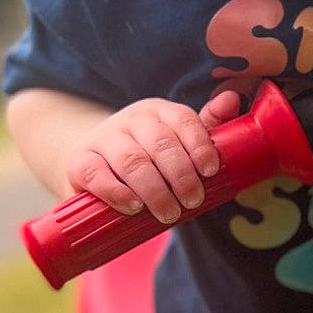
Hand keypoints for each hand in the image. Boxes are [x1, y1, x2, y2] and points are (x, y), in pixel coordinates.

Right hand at [65, 90, 242, 222]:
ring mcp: (103, 138)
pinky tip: (133, 207)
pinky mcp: (80, 161)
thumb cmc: (148, 157)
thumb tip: (232, 99)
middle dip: (181, 175)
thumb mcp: (178, 142)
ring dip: (154, 189)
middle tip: (193, 201)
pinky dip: (117, 192)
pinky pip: (97, 175)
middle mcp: (131, 119)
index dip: (199, 144)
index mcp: (159, 111)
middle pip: (160, 143)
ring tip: (168, 213)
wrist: (95, 166)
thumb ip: (205, 128)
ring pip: (132, 161)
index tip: (210, 170)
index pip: (183, 120)